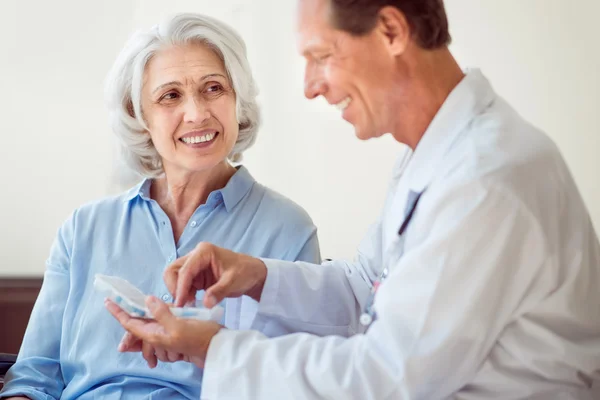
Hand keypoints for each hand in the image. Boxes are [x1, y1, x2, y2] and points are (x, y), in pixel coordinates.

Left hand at [105, 296, 221, 367]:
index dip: (118, 312)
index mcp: (156, 335)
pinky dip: (156, 314)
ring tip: (135, 303)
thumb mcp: (180, 325)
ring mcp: (167, 333)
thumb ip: (162, 313)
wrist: (218, 347)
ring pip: (147, 322)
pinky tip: (158, 307)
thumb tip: (147, 301)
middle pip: (136, 325)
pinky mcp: (176, 329)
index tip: (108, 301)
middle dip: (126, 314)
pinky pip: (160, 321)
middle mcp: (158, 335)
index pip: (131, 323)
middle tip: (117, 300)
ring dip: (142, 314)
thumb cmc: (200, 338)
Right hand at [164, 242, 266, 306]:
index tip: (180, 304)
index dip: (181, 287)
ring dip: (178, 293)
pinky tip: (192, 304)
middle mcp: (195, 256)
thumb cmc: (245, 272)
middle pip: (173, 270)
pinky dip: (184, 295)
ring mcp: (194, 266)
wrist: (252, 274)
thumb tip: (205, 303)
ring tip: (188, 306)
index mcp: (204, 252)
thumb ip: (219, 291)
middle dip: (175, 288)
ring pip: (175, 278)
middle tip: (182, 305)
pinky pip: (183, 286)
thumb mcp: (234, 282)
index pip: (185, 269)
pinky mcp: (195, 276)